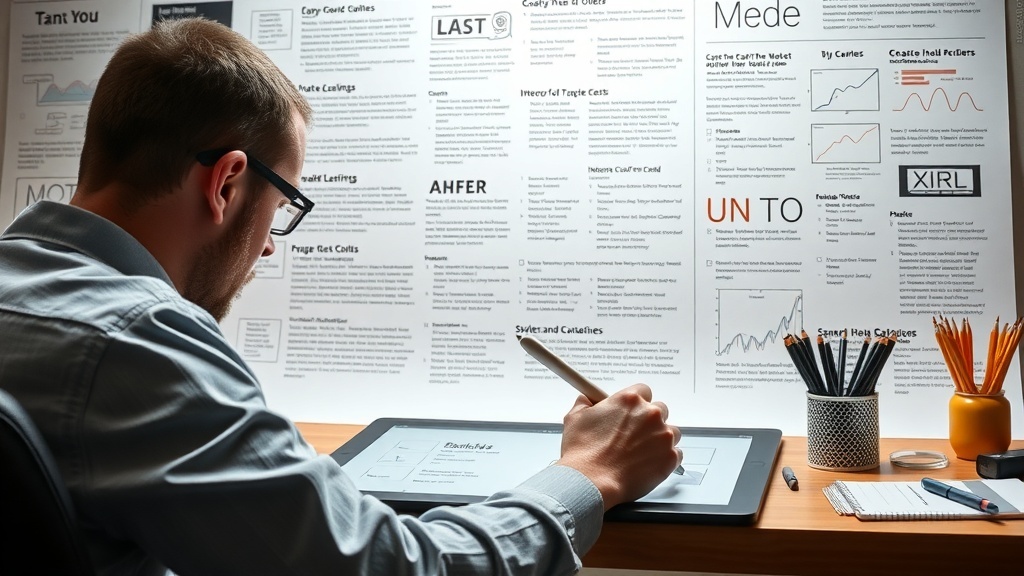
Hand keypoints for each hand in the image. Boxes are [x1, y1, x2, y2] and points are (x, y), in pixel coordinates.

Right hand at [555, 383, 681, 509]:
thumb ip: (585, 403)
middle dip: (649, 421)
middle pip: (660, 410)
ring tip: (641, 452)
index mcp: (629, 400)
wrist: (591, 481)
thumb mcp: (575, 418)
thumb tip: (586, 400)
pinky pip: (676, 454)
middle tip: (634, 435)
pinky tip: (649, 463)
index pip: (644, 391)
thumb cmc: (583, 452)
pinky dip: (665, 458)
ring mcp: (663, 436)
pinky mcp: (670, 457)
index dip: (637, 403)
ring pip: (671, 432)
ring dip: (660, 439)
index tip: (631, 412)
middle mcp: (650, 414)